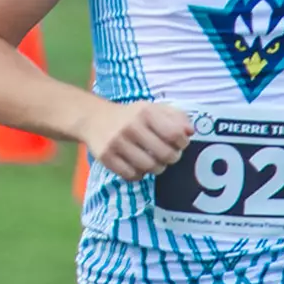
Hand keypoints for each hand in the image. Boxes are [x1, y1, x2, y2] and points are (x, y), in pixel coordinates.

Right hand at [80, 101, 194, 181]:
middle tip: (169, 156)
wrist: (93, 118)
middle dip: (172, 158)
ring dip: (157, 168)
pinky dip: (139, 174)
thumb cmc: (131, 115)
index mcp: (145, 112)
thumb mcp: (152, 108)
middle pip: (165, 154)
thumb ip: (176, 116)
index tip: (179, 143)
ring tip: (155, 163)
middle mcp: (130, 126)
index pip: (175, 134)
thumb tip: (190, 132)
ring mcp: (116, 142)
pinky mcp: (105, 156)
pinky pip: (131, 175)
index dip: (182, 143)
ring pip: (149, 167)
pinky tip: (138, 167)